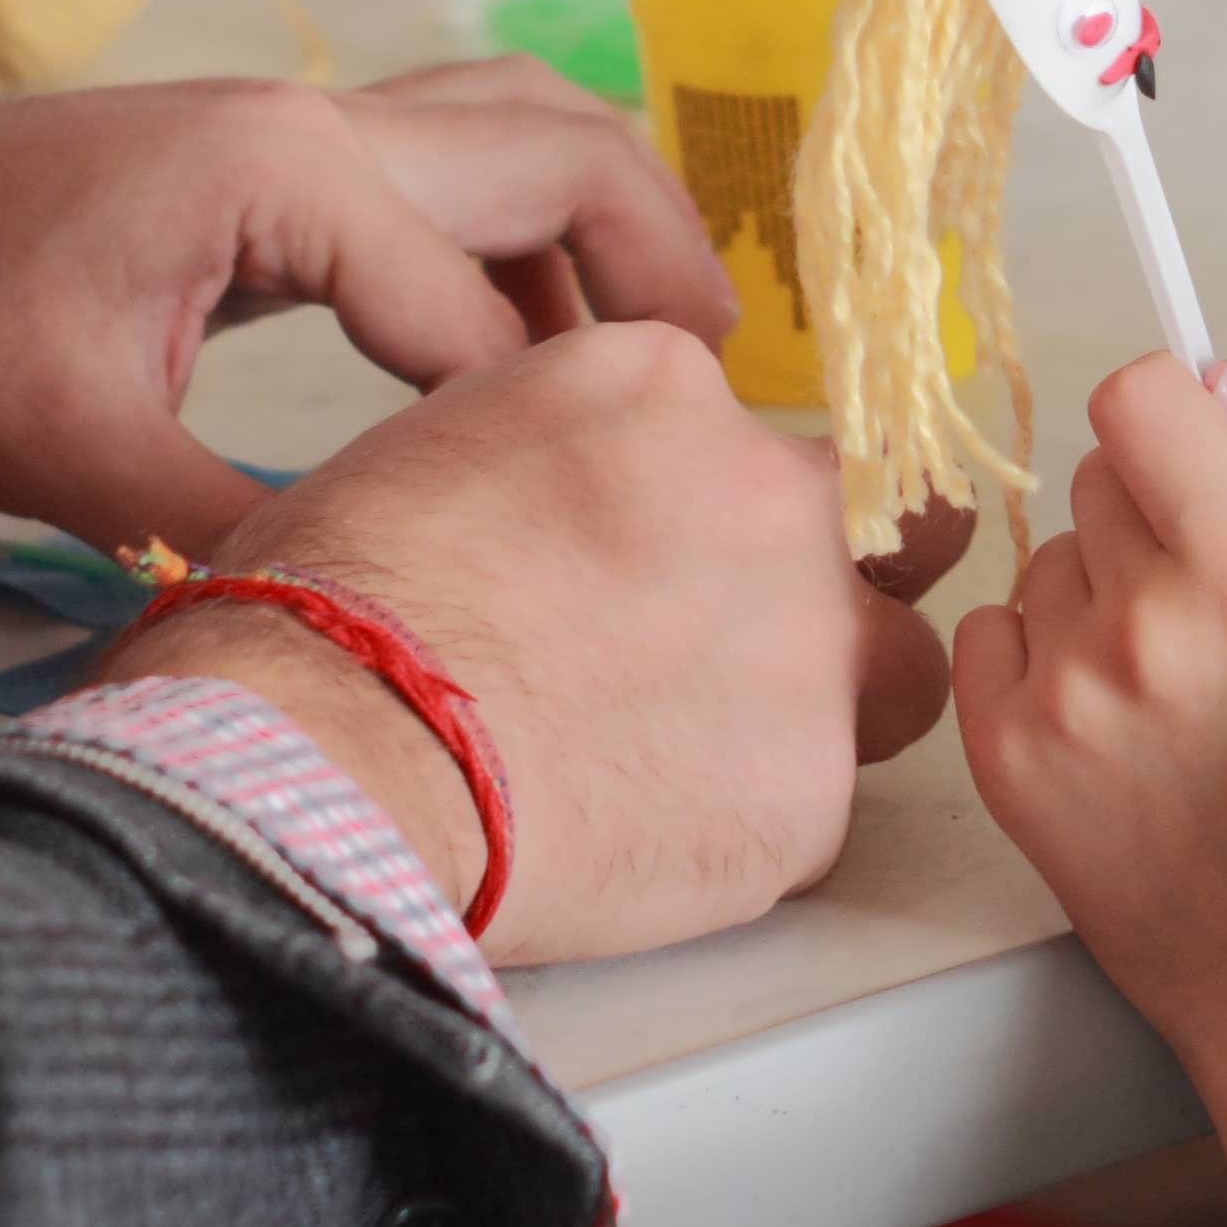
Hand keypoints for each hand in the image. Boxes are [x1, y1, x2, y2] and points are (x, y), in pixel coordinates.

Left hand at [0, 60, 737, 553]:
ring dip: (605, 221)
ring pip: (515, 130)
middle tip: (716, 387)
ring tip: (659, 353)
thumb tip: (356, 619)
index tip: (599, 523)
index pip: (480, 312)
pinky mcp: (275, 158)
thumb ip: (227, 530)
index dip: (542, 428)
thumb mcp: (69, 450)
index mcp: (285, 178)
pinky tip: (526, 341)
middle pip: (561, 149)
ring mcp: (298, 126)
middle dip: (659, 259)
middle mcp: (317, 123)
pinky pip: (449, 163)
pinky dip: (523, 229)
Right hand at [109, 324, 954, 964]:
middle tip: (724, 655)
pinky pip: (818, 808)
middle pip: (873, 530)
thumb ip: (566, 457)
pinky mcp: (810, 790)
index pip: (746, 434)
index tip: (661, 565)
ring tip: (699, 762)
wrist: (329, 754)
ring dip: (827, 708)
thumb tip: (582, 509)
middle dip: (823, 586)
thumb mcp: (441, 445)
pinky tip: (642, 840)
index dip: (707, 510)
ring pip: (896, 670)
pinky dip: (749, 828)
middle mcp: (767, 492)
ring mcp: (807, 641)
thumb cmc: (330, 608)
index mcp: (666, 386)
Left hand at [958, 354, 1226, 1084]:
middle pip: (1094, 476)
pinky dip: (1036, 663)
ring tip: (1166, 691)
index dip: (1168, 420)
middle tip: (1207, 619)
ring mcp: (1065, 696)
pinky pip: (988, 636)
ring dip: (1094, 599)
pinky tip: (1108, 725)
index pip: (1138, 398)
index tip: (1191, 467)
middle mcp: (1147, 627)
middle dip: (1147, 521)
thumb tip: (1218, 377)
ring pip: (1045, 560)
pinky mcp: (1005, 757)